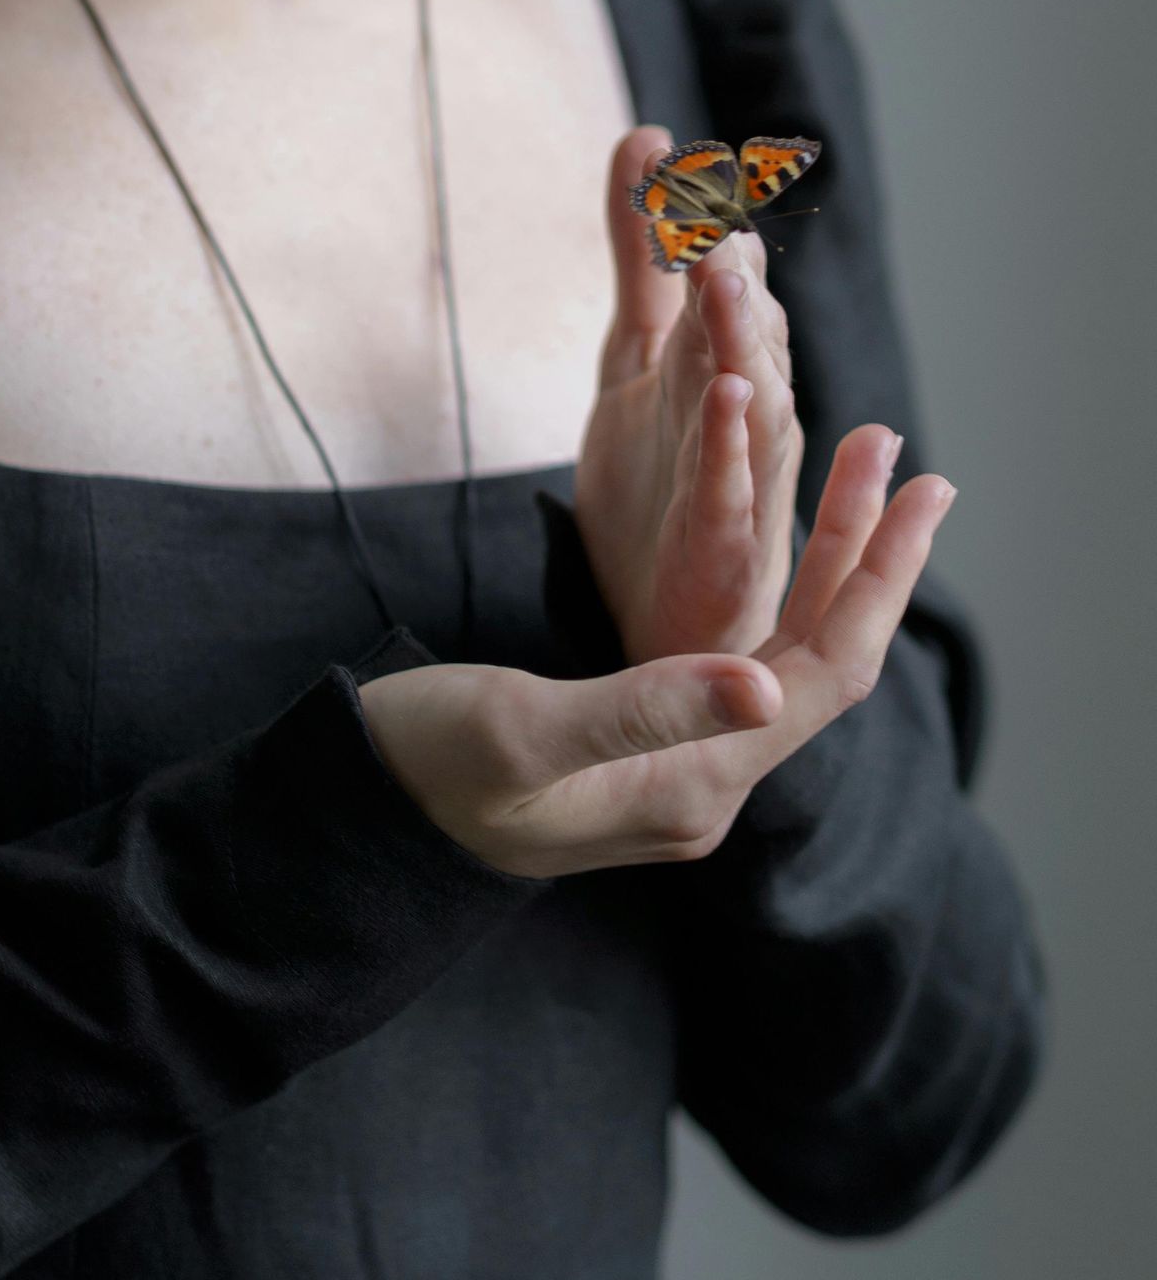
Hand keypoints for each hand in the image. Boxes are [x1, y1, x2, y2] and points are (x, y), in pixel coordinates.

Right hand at [359, 427, 954, 880]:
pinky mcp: (646, 749)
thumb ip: (643, 708)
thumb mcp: (525, 728)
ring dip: (830, 570)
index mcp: (694, 786)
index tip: (919, 485)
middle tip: (907, 458)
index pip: (826, 673)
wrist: (360, 821)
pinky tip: (786, 554)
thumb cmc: (426, 769)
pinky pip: (742, 663)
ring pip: (786, 658)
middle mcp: (706, 786)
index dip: (880, 575)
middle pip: (822, 662)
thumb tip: (763, 683)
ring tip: (860, 481)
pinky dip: (776, 594)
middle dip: (869, 556)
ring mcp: (679, 771)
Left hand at [571, 123, 807, 664]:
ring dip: (741, 332)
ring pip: (751, 392)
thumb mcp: (634, 350)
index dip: (698, 222)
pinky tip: (727, 394)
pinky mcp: (721, 536)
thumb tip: (648, 137)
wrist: (666, 613)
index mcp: (722, 359)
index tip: (676, 156)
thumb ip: (642, 252)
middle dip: (729, 267)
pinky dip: (730, 438)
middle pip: (742, 325)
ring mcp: (740, 469)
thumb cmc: (664, 479)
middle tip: (710, 206)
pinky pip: (729, 482)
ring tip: (723, 274)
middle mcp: (746, 406)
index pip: (719, 277)